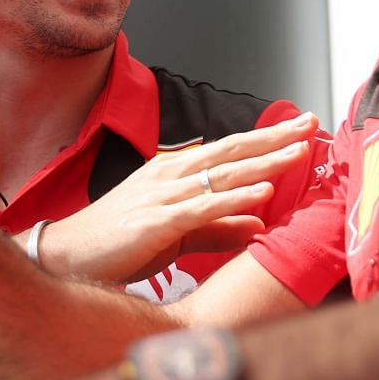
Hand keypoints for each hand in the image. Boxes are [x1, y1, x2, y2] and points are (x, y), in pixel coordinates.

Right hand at [40, 112, 318, 282]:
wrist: (68, 255)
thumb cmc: (118, 242)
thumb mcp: (177, 233)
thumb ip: (218, 227)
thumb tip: (258, 224)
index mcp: (174, 172)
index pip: (230, 150)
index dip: (267, 139)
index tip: (301, 129)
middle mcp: (171, 175)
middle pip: (233, 151)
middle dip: (274, 138)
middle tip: (311, 124)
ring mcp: (163, 196)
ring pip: (223, 174)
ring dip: (264, 162)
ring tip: (298, 151)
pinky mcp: (158, 222)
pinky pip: (204, 206)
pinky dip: (236, 198)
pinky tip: (263, 193)